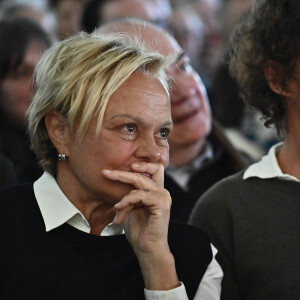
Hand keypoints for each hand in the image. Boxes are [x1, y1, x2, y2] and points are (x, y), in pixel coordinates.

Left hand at [102, 162, 179, 289]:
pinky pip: (140, 195)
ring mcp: (163, 197)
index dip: (143, 164)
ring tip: (116, 208)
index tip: (126, 166)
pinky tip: (120, 209)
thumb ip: (129, 194)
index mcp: (156, 191)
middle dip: (122, 173)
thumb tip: (116, 182)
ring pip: (140, 182)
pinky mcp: (162, 204)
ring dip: (123, 195)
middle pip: (143, 173)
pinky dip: (127, 201)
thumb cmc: (138, 229)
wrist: (147, 248)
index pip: (154, 168)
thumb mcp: (130, 207)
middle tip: (105, 173)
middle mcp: (161, 191)